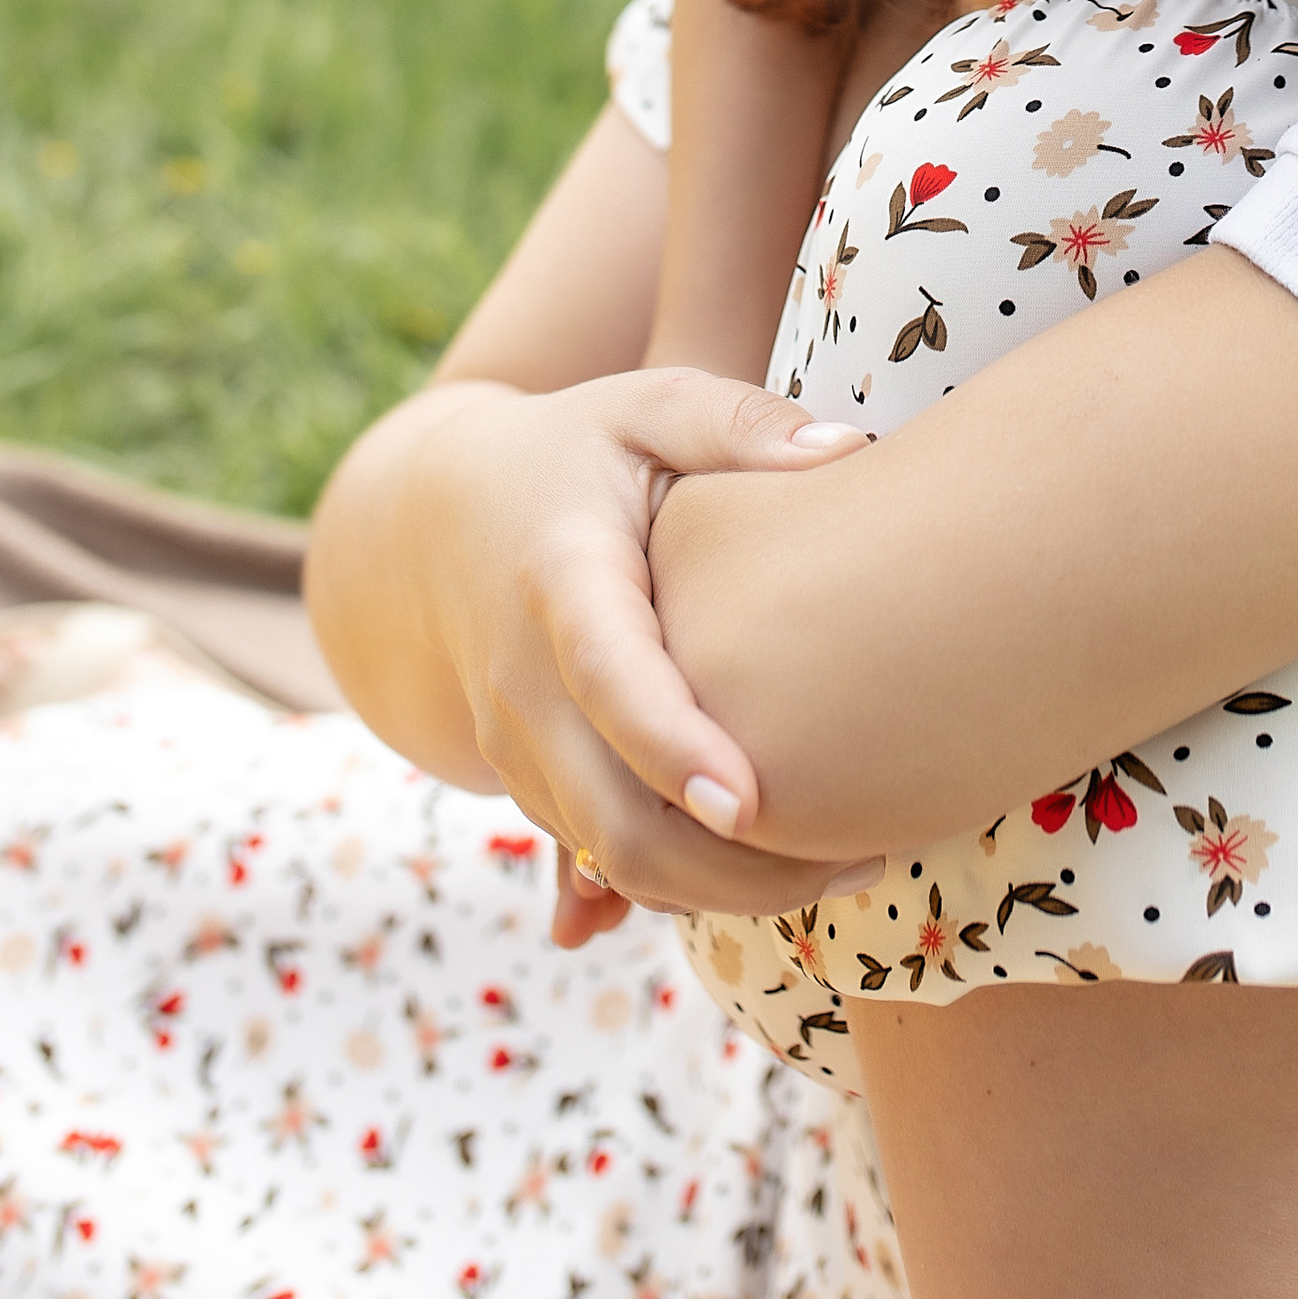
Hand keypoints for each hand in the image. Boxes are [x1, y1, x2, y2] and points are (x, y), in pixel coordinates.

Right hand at [408, 365, 879, 916]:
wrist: (432, 523)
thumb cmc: (574, 453)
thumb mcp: (647, 408)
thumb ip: (740, 424)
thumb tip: (851, 449)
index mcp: (561, 580)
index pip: (608, 679)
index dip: (672, 747)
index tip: (752, 802)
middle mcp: (524, 683)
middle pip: (612, 819)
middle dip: (734, 872)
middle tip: (866, 861)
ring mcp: (517, 747)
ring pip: (611, 862)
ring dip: (723, 890)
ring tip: (849, 866)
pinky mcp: (528, 784)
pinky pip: (599, 863)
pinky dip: (682, 884)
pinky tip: (775, 875)